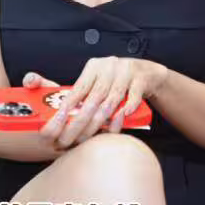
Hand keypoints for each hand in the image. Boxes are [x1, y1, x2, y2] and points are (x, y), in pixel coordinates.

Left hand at [23, 56, 167, 147]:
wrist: (147, 72)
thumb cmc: (118, 80)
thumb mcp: (100, 81)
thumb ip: (86, 95)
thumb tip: (65, 117)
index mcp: (94, 67)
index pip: (78, 88)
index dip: (67, 105)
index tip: (57, 121)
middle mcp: (109, 67)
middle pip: (93, 98)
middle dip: (80, 121)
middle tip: (69, 138)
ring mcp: (126, 72)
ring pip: (111, 100)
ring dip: (101, 122)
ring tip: (91, 137)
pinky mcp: (142, 79)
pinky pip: (133, 97)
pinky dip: (126, 110)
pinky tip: (118, 123)